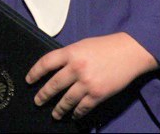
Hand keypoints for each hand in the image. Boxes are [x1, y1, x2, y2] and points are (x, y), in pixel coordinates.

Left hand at [25, 32, 157, 119]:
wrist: (130, 52)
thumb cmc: (107, 46)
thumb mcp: (83, 44)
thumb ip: (69, 55)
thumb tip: (55, 68)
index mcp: (71, 52)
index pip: (46, 63)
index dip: (34, 72)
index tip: (29, 80)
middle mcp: (76, 68)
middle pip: (53, 85)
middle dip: (43, 95)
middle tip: (37, 101)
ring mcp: (87, 82)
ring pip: (66, 100)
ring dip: (58, 109)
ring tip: (54, 114)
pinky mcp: (98, 94)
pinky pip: (82, 107)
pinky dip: (76, 113)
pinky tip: (74, 115)